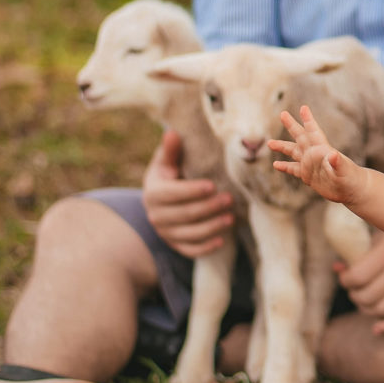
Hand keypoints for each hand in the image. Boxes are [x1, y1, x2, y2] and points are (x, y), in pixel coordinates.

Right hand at [141, 129, 233, 258]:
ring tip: (231, 218)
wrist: (161, 198)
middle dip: (208, 208)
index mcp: (153, 192)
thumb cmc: (170, 174)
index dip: (191, 190)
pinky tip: (221, 241)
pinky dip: (205, 248)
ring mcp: (165, 232)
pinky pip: (189, 250)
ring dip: (211, 227)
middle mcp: (155, 215)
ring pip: (189, 234)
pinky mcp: (175, 244)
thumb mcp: (167, 162)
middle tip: (230, 199)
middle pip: (184, 215)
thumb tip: (173, 132)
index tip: (212, 185)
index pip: (172, 194)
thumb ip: (171, 150)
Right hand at [268, 106, 362, 203]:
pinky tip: (276, 165)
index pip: (313, 132)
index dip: (308, 120)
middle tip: (282, 114)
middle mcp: (314, 154)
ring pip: (293, 152)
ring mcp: (310, 164)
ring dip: (282, 147)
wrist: (352, 190)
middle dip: (292, 125)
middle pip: (301, 136)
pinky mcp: (309, 175)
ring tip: (269, 143)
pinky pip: (293, 169)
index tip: (303, 107)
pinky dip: (285, 167)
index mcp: (322, 149)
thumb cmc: (350, 178)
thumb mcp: (343, 170)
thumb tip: (333, 155)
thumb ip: (337, 163)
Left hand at [335, 230, 383, 334]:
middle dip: (353, 292)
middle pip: (364, 297)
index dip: (345, 279)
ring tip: (364, 297)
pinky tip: (376, 326)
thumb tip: (337, 267)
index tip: (345, 274)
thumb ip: (361, 250)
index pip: (356, 278)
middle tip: (354, 286)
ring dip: (365, 307)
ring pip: (378, 311)